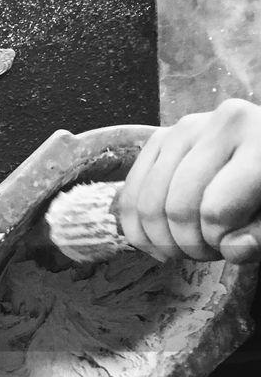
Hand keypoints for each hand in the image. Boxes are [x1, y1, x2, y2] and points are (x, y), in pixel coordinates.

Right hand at [117, 97, 260, 262]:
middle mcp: (217, 126)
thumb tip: (234, 249)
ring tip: (189, 243)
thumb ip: (259, 235)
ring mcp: (181, 130)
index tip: (232, 247)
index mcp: (258, 140)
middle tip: (209, 251)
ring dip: (163, 240)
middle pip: (177, 208)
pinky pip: (129, 197)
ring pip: (148, 205)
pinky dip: (138, 230)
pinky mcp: (157, 140)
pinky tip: (159, 242)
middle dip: (189, 244)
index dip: (218, 241)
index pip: (216, 210)